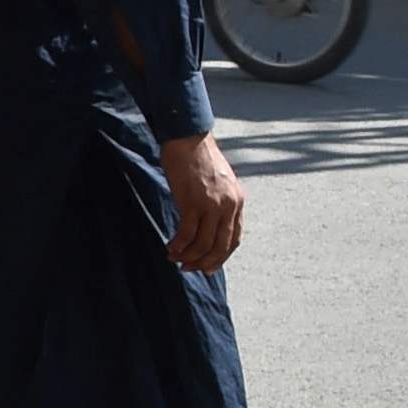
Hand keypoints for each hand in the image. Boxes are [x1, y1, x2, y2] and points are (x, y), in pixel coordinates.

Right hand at [164, 128, 244, 275]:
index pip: (234, 239)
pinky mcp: (193, 202)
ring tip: (174, 257)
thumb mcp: (218, 182)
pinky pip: (186, 234)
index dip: (220, 257)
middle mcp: (229, 206)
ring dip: (187, 256)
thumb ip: (218, 202)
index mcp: (237, 201)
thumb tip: (206, 223)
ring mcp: (212, 205)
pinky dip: (177, 245)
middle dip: (204, 263)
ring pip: (202, 244)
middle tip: (188, 269)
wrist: (188, 138)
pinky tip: (169, 248)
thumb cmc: (198, 157)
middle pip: (220, 247)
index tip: (207, 267)